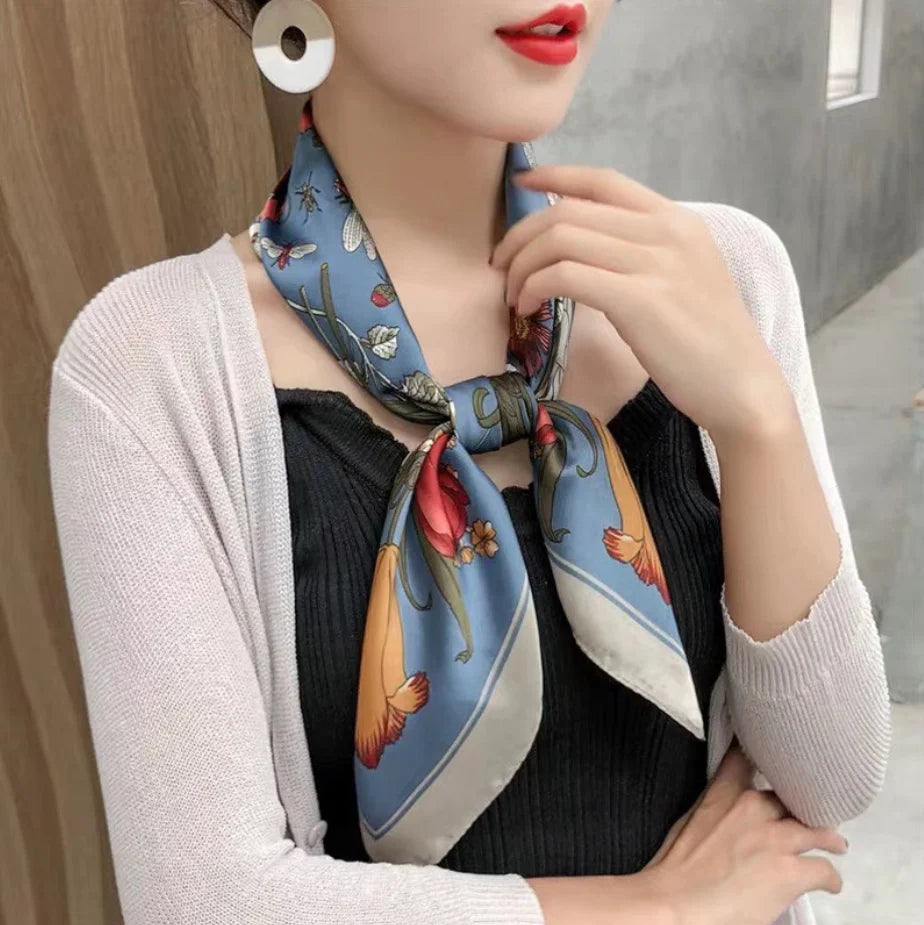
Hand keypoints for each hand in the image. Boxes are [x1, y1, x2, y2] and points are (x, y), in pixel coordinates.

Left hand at [491, 165, 792, 443]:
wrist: (742, 387)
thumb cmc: (706, 343)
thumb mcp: (681, 279)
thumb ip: (641, 254)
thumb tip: (582, 248)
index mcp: (676, 220)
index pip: (604, 181)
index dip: (555, 175)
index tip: (521, 186)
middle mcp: (666, 231)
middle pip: (569, 210)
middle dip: (521, 236)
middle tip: (502, 266)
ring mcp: (655, 263)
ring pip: (561, 239)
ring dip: (522, 265)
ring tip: (514, 295)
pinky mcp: (639, 300)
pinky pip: (565, 275)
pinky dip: (534, 286)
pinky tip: (528, 307)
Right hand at [642, 740, 847, 924]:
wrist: (677, 905)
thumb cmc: (674, 870)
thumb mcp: (687, 823)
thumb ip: (713, 809)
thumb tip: (724, 813)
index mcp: (722, 793)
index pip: (744, 756)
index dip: (763, 751)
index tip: (776, 754)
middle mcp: (752, 807)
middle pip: (790, 796)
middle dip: (802, 806)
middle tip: (811, 813)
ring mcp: (775, 840)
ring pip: (817, 831)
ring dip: (828, 839)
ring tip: (835, 844)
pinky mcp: (790, 873)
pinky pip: (824, 870)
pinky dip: (830, 878)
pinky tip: (830, 883)